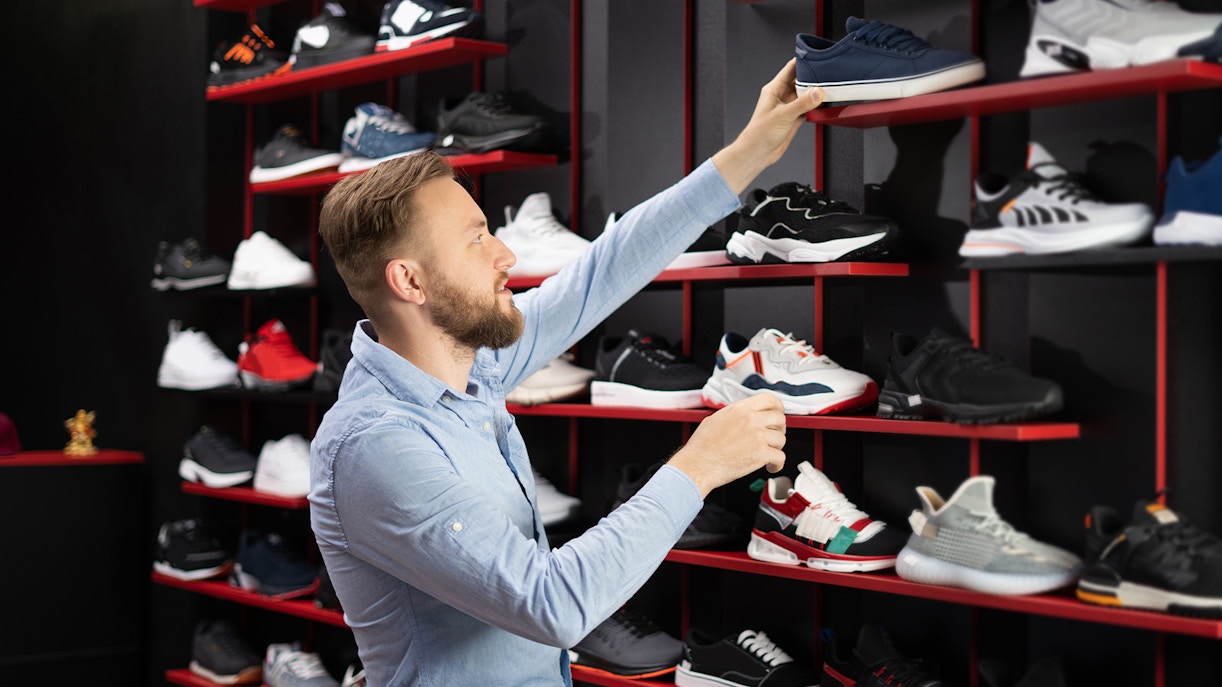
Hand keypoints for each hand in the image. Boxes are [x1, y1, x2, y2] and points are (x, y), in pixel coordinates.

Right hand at [667, 393, 786, 497]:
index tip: (778, 413)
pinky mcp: (761, 454)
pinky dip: (777, 464)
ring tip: (767, 453)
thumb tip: (743, 416)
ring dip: (776, 447)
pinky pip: (780, 457)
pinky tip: (770, 466)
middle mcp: (750, 420)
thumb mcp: (715, 419)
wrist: (697, 465)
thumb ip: (734, 415)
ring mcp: (757, 436)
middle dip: (779, 428)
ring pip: (781, 439)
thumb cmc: (702, 447)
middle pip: (780, 418)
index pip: (770, 399)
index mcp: (739, 409)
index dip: (777, 407)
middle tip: (773, 436)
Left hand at [712, 58, 824, 194]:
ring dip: (816, 92)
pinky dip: (816, 105)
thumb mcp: (782, 115)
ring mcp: (789, 106)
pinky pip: (808, 107)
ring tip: (830, 88)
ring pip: (806, 94)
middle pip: (801, 80)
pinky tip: (823, 104)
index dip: (803, 61)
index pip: (791, 68)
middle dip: (814, 77)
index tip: (817, 57)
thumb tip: (817, 92)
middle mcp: (782, 95)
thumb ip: (801, 103)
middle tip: (828, 74)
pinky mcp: (794, 117)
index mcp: (774, 89)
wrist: (758, 154)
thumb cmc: (759, 134)